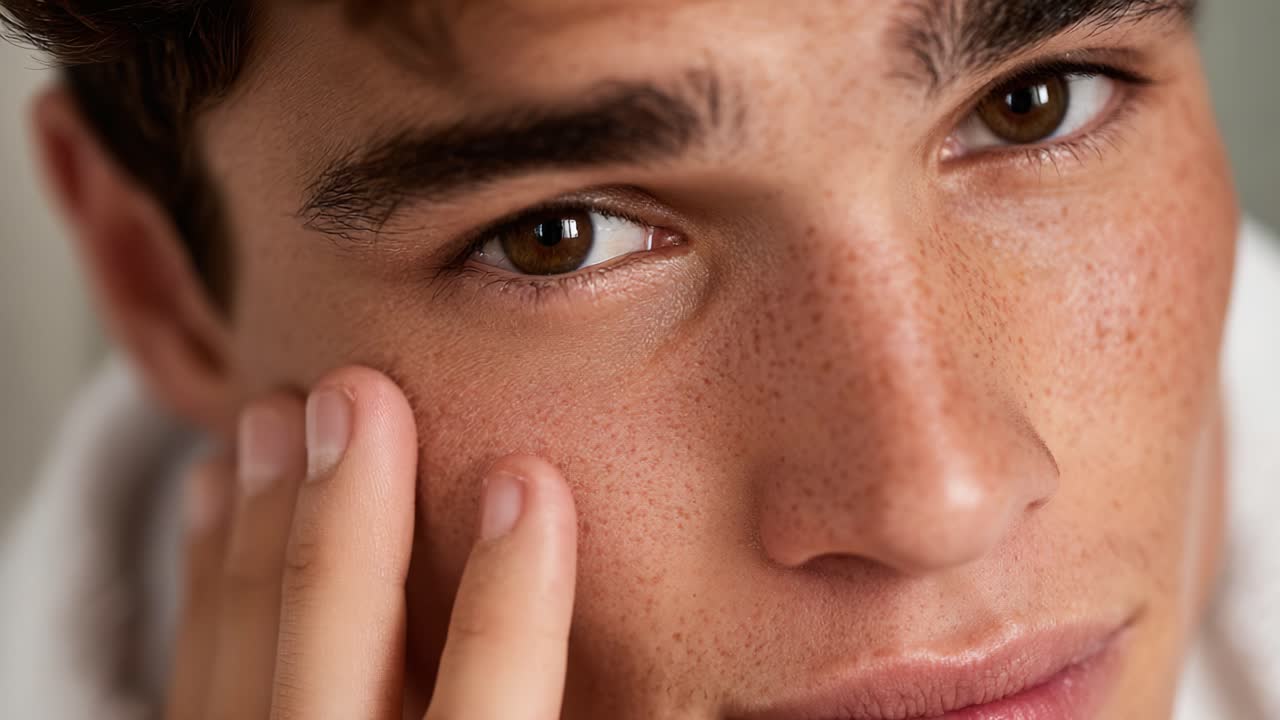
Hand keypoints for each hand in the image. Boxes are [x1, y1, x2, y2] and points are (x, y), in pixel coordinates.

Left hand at [165, 367, 578, 719]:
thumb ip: (559, 714)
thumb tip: (694, 678)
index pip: (488, 713)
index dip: (514, 605)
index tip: (529, 481)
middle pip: (329, 666)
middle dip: (342, 524)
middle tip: (358, 394)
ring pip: (236, 658)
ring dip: (254, 528)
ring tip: (274, 413)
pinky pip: (189, 675)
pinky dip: (201, 576)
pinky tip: (215, 494)